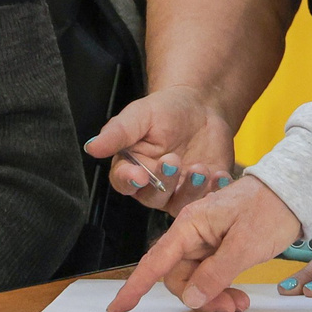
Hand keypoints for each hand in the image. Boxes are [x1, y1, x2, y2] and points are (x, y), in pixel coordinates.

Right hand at [85, 85, 242, 213]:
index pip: (123, 182)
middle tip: (173, 161)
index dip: (129, 181)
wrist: (201, 107)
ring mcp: (178, 192)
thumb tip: (91, 147)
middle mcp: (153, 186)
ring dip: (190, 190)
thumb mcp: (140, 115)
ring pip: (180, 204)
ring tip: (200, 169)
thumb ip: (118, 132)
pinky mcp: (203, 192)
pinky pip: (208, 199)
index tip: (138, 175)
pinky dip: (214, 190)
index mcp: (131, 168)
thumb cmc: (165, 110)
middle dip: (163, 182)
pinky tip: (219, 175)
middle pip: (152, 197)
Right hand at [110, 174, 303, 311]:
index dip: (135, 286)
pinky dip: (221, 288)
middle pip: (179, 278)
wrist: (294, 192)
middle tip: (230, 307)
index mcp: (191, 225)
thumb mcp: (245, 244)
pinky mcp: (220, 247)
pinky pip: (210, 275)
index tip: (118, 307)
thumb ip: (216, 273)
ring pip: (196, 280)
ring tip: (240, 302)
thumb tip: (192, 298)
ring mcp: (206, 241)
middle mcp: (193, 233)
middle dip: (199, 298)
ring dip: (213, 296)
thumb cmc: (271, 207)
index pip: (156, 261)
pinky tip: (238, 293)